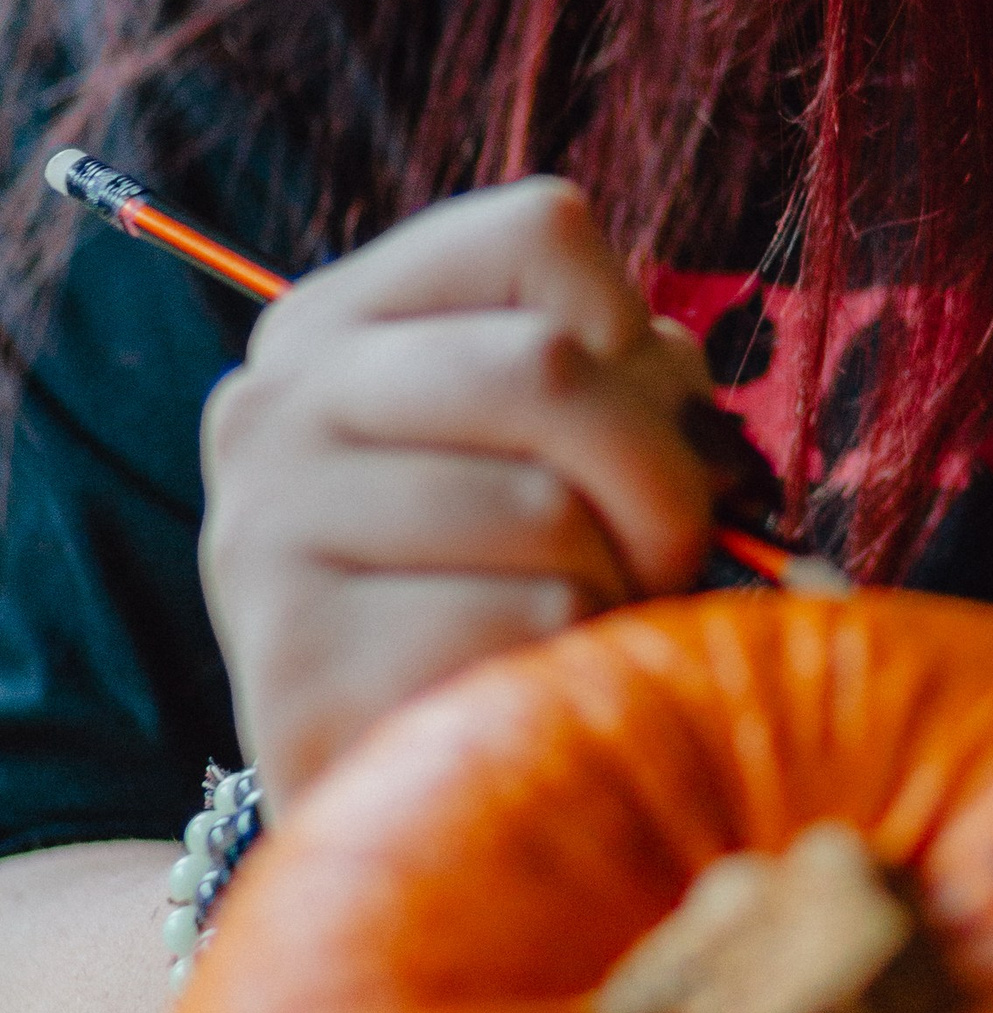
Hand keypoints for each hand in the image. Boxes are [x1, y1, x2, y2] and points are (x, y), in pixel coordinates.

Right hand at [201, 182, 720, 812]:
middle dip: (657, 478)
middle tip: (661, 556)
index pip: (541, 233)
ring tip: (570, 630)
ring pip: (543, 511)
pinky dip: (564, 675)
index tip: (631, 430)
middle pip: (548, 363)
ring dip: (612, 591)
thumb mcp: (572, 457)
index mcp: (343, 319)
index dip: (639, 340)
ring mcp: (264, 528)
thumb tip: (707, 442)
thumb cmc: (521, 591)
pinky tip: (515, 694)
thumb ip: (637, 396)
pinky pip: (518, 629)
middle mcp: (276, 401)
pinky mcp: (293, 661)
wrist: (406, 779)